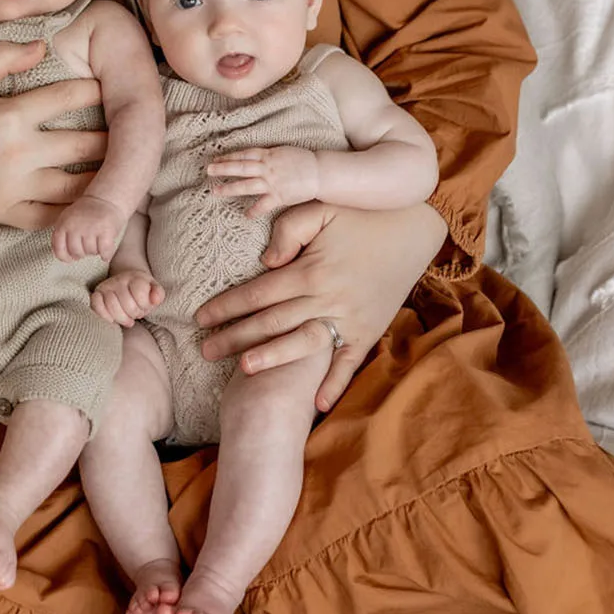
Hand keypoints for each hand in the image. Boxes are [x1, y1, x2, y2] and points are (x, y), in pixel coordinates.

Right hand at [0, 39, 108, 231]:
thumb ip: (2, 58)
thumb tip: (43, 43)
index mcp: (11, 115)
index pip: (69, 98)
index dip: (97, 91)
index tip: (115, 87)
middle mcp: (18, 152)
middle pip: (84, 144)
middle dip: (114, 137)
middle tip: (137, 132)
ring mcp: (13, 187)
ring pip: (75, 186)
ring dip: (104, 178)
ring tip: (126, 169)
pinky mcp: (5, 213)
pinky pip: (51, 218)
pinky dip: (76, 214)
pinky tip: (96, 205)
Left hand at [52, 195, 126, 262]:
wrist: (107, 197)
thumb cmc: (87, 212)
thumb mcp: (68, 218)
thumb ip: (63, 234)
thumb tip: (63, 256)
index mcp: (63, 223)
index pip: (59, 249)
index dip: (65, 257)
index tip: (71, 258)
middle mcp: (75, 226)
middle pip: (76, 252)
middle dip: (83, 253)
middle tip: (88, 246)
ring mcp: (90, 228)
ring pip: (91, 252)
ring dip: (96, 251)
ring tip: (98, 242)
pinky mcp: (106, 230)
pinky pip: (104, 252)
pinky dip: (106, 254)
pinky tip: (106, 252)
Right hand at [91, 270, 164, 326]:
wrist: (126, 283)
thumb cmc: (141, 291)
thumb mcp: (154, 289)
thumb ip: (158, 294)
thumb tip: (154, 300)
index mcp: (135, 277)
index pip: (140, 294)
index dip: (145, 305)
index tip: (145, 305)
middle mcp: (119, 280)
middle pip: (128, 305)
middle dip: (135, 313)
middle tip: (136, 313)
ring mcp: (106, 286)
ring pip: (112, 306)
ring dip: (122, 318)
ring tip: (127, 319)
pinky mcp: (96, 294)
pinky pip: (96, 305)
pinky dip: (104, 315)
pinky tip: (112, 320)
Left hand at [196, 202, 447, 410]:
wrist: (413, 228)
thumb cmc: (359, 214)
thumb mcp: (319, 208)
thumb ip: (287, 230)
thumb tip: (265, 262)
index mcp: (309, 270)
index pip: (257, 293)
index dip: (226, 306)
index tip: (200, 317)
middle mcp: (326, 298)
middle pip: (271, 322)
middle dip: (234, 337)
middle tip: (204, 350)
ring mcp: (349, 318)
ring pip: (302, 344)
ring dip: (271, 358)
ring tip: (241, 371)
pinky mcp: (369, 330)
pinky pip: (348, 362)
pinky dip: (333, 384)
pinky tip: (315, 405)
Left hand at [206, 145, 317, 217]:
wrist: (320, 172)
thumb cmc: (302, 160)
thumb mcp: (282, 151)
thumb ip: (267, 154)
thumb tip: (252, 156)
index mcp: (268, 155)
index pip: (244, 154)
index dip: (229, 156)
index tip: (216, 158)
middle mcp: (267, 168)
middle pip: (241, 167)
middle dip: (224, 168)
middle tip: (208, 170)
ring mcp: (272, 183)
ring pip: (247, 185)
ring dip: (230, 188)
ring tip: (215, 191)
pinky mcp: (279, 196)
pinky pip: (263, 205)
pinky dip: (254, 210)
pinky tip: (245, 215)